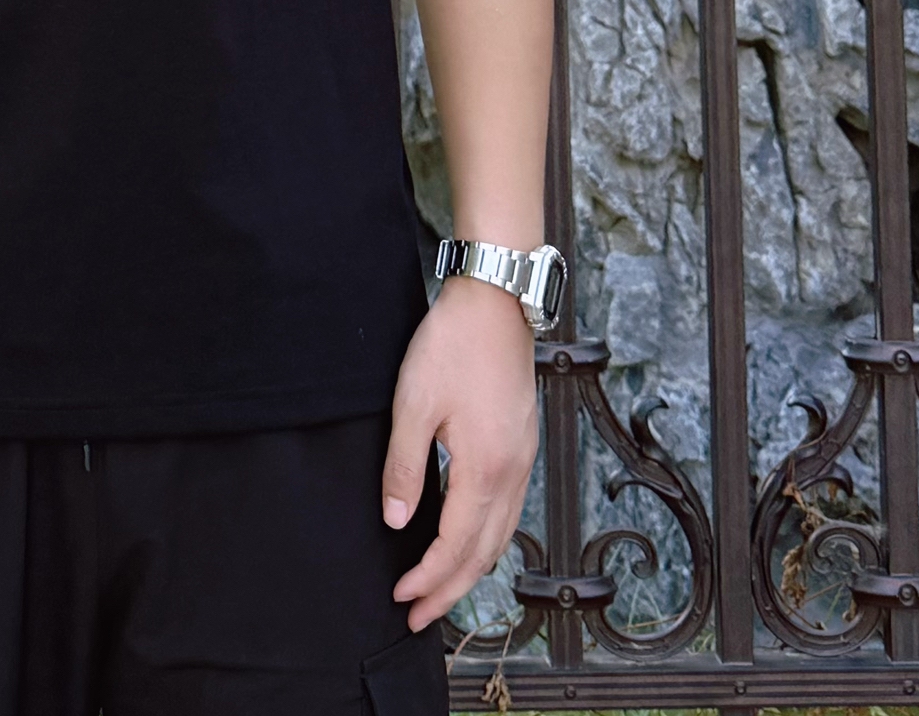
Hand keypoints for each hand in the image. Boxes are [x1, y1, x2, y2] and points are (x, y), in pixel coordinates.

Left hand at [383, 276, 538, 629]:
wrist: (496, 300)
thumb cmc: (452, 344)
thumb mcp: (413, 403)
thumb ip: (404, 467)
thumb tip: (395, 521)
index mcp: (486, 469)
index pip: (455, 546)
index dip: (427, 579)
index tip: (400, 598)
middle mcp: (514, 473)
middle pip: (484, 553)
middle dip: (451, 590)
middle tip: (419, 617)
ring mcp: (524, 459)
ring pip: (502, 536)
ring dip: (471, 569)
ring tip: (442, 591)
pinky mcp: (523, 444)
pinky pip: (510, 511)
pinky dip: (488, 540)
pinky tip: (470, 540)